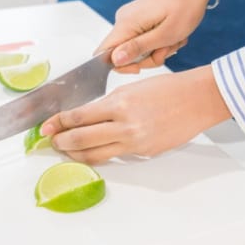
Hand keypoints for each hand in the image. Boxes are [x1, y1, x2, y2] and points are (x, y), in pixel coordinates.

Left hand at [39, 66, 230, 163]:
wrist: (198, 100)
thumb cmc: (169, 88)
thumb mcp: (131, 89)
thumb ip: (108, 104)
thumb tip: (85, 117)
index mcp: (120, 104)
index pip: (79, 117)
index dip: (59, 123)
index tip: (46, 126)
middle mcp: (125, 126)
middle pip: (82, 139)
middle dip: (62, 141)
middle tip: (51, 141)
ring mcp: (135, 143)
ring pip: (96, 154)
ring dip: (77, 153)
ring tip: (66, 150)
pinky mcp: (145, 153)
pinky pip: (116, 156)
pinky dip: (101, 155)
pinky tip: (94, 152)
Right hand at [97, 0, 244, 73]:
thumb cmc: (185, 6)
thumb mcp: (165, 34)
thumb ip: (137, 49)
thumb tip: (115, 60)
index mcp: (126, 23)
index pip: (104, 53)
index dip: (120, 66)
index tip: (140, 68)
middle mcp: (123, 20)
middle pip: (124, 54)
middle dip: (147, 58)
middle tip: (168, 49)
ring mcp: (131, 18)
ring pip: (137, 48)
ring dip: (158, 49)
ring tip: (175, 38)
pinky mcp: (139, 18)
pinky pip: (144, 39)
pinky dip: (159, 41)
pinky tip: (173, 34)